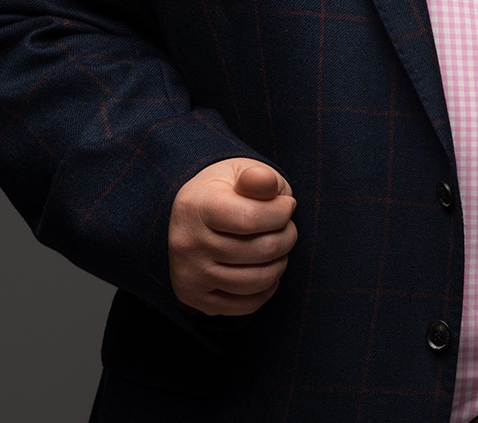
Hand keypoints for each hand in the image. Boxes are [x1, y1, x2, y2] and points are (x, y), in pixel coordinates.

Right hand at [168, 159, 297, 315]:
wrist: (192, 216)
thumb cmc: (224, 190)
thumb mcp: (239, 171)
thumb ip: (258, 177)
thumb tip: (269, 184)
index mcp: (197, 206)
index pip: (251, 218)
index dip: (280, 213)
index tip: (287, 205)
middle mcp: (189, 243)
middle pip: (259, 251)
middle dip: (287, 237)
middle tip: (288, 227)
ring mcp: (191, 275)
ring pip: (255, 281)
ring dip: (280, 263)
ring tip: (279, 246)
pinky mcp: (197, 299)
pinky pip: (246, 305)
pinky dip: (267, 289)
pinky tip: (268, 269)